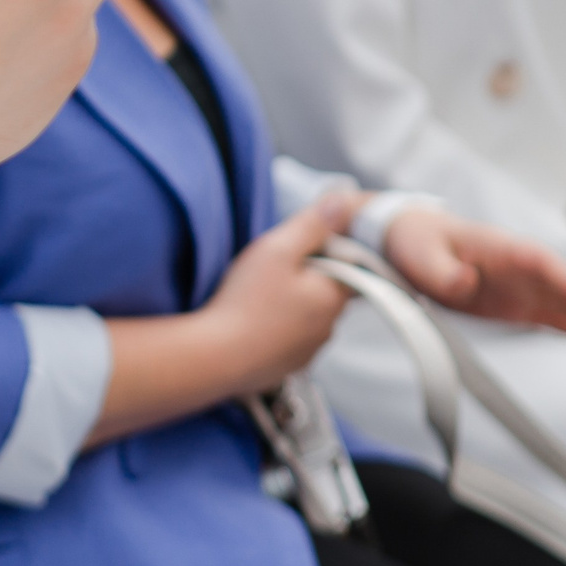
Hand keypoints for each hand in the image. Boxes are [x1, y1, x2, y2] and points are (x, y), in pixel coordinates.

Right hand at [195, 202, 353, 396]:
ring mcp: (309, 351)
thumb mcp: (277, 248)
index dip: (325, 252)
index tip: (296, 248)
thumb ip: (312, 224)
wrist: (216, 357)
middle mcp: (329, 327)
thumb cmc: (246, 299)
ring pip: (309, 317)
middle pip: (327, 292)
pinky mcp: (289, 367)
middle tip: (269, 271)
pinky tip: (254, 323)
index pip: (349, 267)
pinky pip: (292, 340)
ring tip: (257, 298)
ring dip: (292, 306)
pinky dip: (278, 330)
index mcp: (333, 296)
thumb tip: (345, 199)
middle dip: (307, 279)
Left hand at [382, 207, 565, 339]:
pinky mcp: (515, 305)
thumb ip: (442, 270)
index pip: (537, 261)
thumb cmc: (418, 242)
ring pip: (561, 301)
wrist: (408, 239)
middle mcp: (517, 267)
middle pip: (559, 283)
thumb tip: (465, 282)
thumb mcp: (422, 255)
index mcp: (498, 247)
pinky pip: (550, 315)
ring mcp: (519, 286)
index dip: (563, 278)